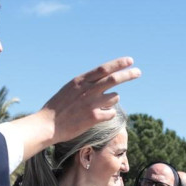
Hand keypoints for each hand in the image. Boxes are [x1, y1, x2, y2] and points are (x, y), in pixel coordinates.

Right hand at [3, 58, 139, 160]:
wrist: (47, 125)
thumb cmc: (57, 108)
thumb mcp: (69, 90)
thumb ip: (84, 85)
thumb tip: (101, 82)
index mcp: (80, 81)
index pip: (103, 68)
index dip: (118, 64)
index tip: (130, 60)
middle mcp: (87, 90)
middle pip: (114, 79)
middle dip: (128, 74)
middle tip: (138, 72)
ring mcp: (91, 103)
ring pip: (114, 97)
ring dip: (112, 99)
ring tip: (101, 104)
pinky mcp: (93, 117)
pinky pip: (110, 113)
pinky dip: (108, 114)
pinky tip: (99, 117)